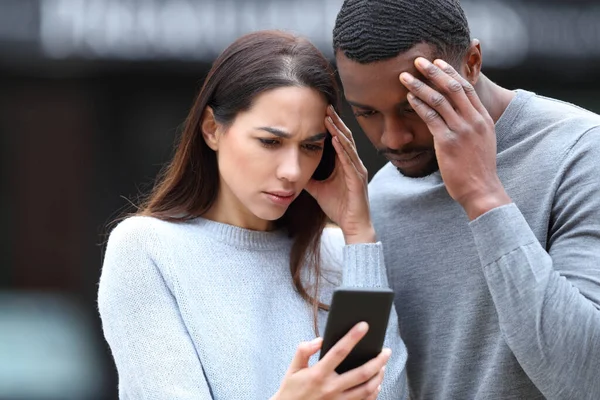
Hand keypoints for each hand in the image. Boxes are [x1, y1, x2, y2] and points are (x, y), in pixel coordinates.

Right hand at [272, 322, 389, 399]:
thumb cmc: (291, 390)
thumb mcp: (293, 369)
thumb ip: (304, 351)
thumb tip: (320, 340)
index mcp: (318, 374)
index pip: (339, 351)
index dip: (353, 337)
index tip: (364, 325)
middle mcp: (331, 388)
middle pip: (362, 373)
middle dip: (378, 360)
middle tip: (386, 350)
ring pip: (367, 389)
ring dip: (379, 376)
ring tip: (383, 365)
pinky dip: (374, 392)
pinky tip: (376, 383)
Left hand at [306, 106, 375, 243]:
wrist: (353, 226)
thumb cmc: (339, 208)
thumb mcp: (318, 189)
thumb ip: (309, 178)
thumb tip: (294, 171)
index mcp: (346, 165)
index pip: (339, 140)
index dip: (332, 126)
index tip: (322, 112)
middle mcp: (354, 164)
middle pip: (345, 138)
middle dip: (336, 122)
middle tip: (327, 106)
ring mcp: (357, 171)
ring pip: (348, 146)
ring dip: (338, 131)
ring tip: (329, 118)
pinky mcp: (358, 180)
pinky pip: (350, 161)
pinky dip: (342, 149)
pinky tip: (335, 139)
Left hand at [399, 57, 510, 219]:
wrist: (481, 189)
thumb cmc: (478, 169)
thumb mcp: (482, 141)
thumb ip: (471, 125)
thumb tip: (459, 114)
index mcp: (483, 118)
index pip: (466, 88)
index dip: (450, 72)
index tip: (437, 62)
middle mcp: (474, 120)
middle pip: (453, 87)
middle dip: (434, 72)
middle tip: (418, 60)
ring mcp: (462, 130)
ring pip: (439, 100)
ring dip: (420, 85)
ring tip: (405, 76)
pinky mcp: (448, 142)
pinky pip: (431, 118)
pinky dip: (419, 105)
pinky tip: (408, 98)